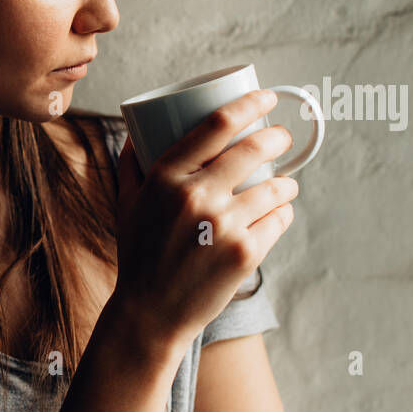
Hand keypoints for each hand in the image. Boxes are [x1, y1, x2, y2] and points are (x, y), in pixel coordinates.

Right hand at [107, 89, 298, 350]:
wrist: (150, 313)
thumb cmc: (139, 255)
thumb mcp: (127, 205)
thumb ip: (131, 164)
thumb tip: (138, 128)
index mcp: (165, 178)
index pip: (217, 125)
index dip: (249, 103)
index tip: (266, 98)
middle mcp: (195, 197)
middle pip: (254, 148)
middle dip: (277, 136)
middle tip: (281, 137)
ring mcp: (223, 226)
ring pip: (275, 187)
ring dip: (286, 182)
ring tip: (283, 184)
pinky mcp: (245, 253)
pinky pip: (279, 220)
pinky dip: (282, 214)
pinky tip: (276, 214)